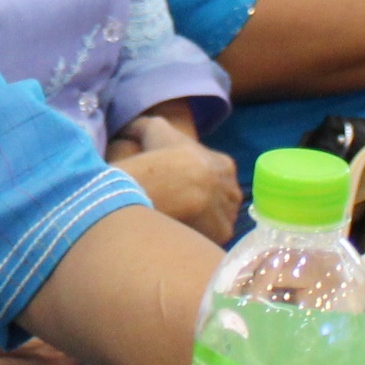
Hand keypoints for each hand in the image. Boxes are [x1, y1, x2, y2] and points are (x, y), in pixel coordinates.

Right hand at [108, 123, 244, 241]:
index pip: (217, 174)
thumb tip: (132, 129)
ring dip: (203, 221)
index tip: (178, 185)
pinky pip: (213, 236)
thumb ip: (147, 128)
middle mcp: (233, 188)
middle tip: (179, 205)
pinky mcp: (223, 233)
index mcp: (224, 165)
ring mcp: (230, 212)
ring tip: (179, 221)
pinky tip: (182, 232)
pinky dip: (200, 236)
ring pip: (218, 218)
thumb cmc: (162, 155)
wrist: (165, 183)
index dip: (197, 180)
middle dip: (204, 202)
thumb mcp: (154, 129)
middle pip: (220, 198)